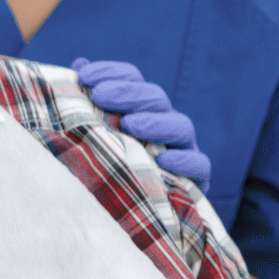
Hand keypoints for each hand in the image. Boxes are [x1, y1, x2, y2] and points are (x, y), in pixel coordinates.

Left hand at [73, 59, 211, 190]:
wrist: (128, 212)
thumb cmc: (104, 163)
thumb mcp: (91, 131)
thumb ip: (85, 101)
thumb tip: (78, 66)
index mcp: (140, 108)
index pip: (132, 78)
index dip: (110, 73)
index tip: (84, 76)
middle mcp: (164, 123)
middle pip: (155, 98)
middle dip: (127, 93)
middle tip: (100, 96)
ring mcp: (182, 149)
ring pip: (181, 126)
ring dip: (155, 122)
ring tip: (130, 125)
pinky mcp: (194, 180)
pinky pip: (200, 166)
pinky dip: (184, 161)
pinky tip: (164, 160)